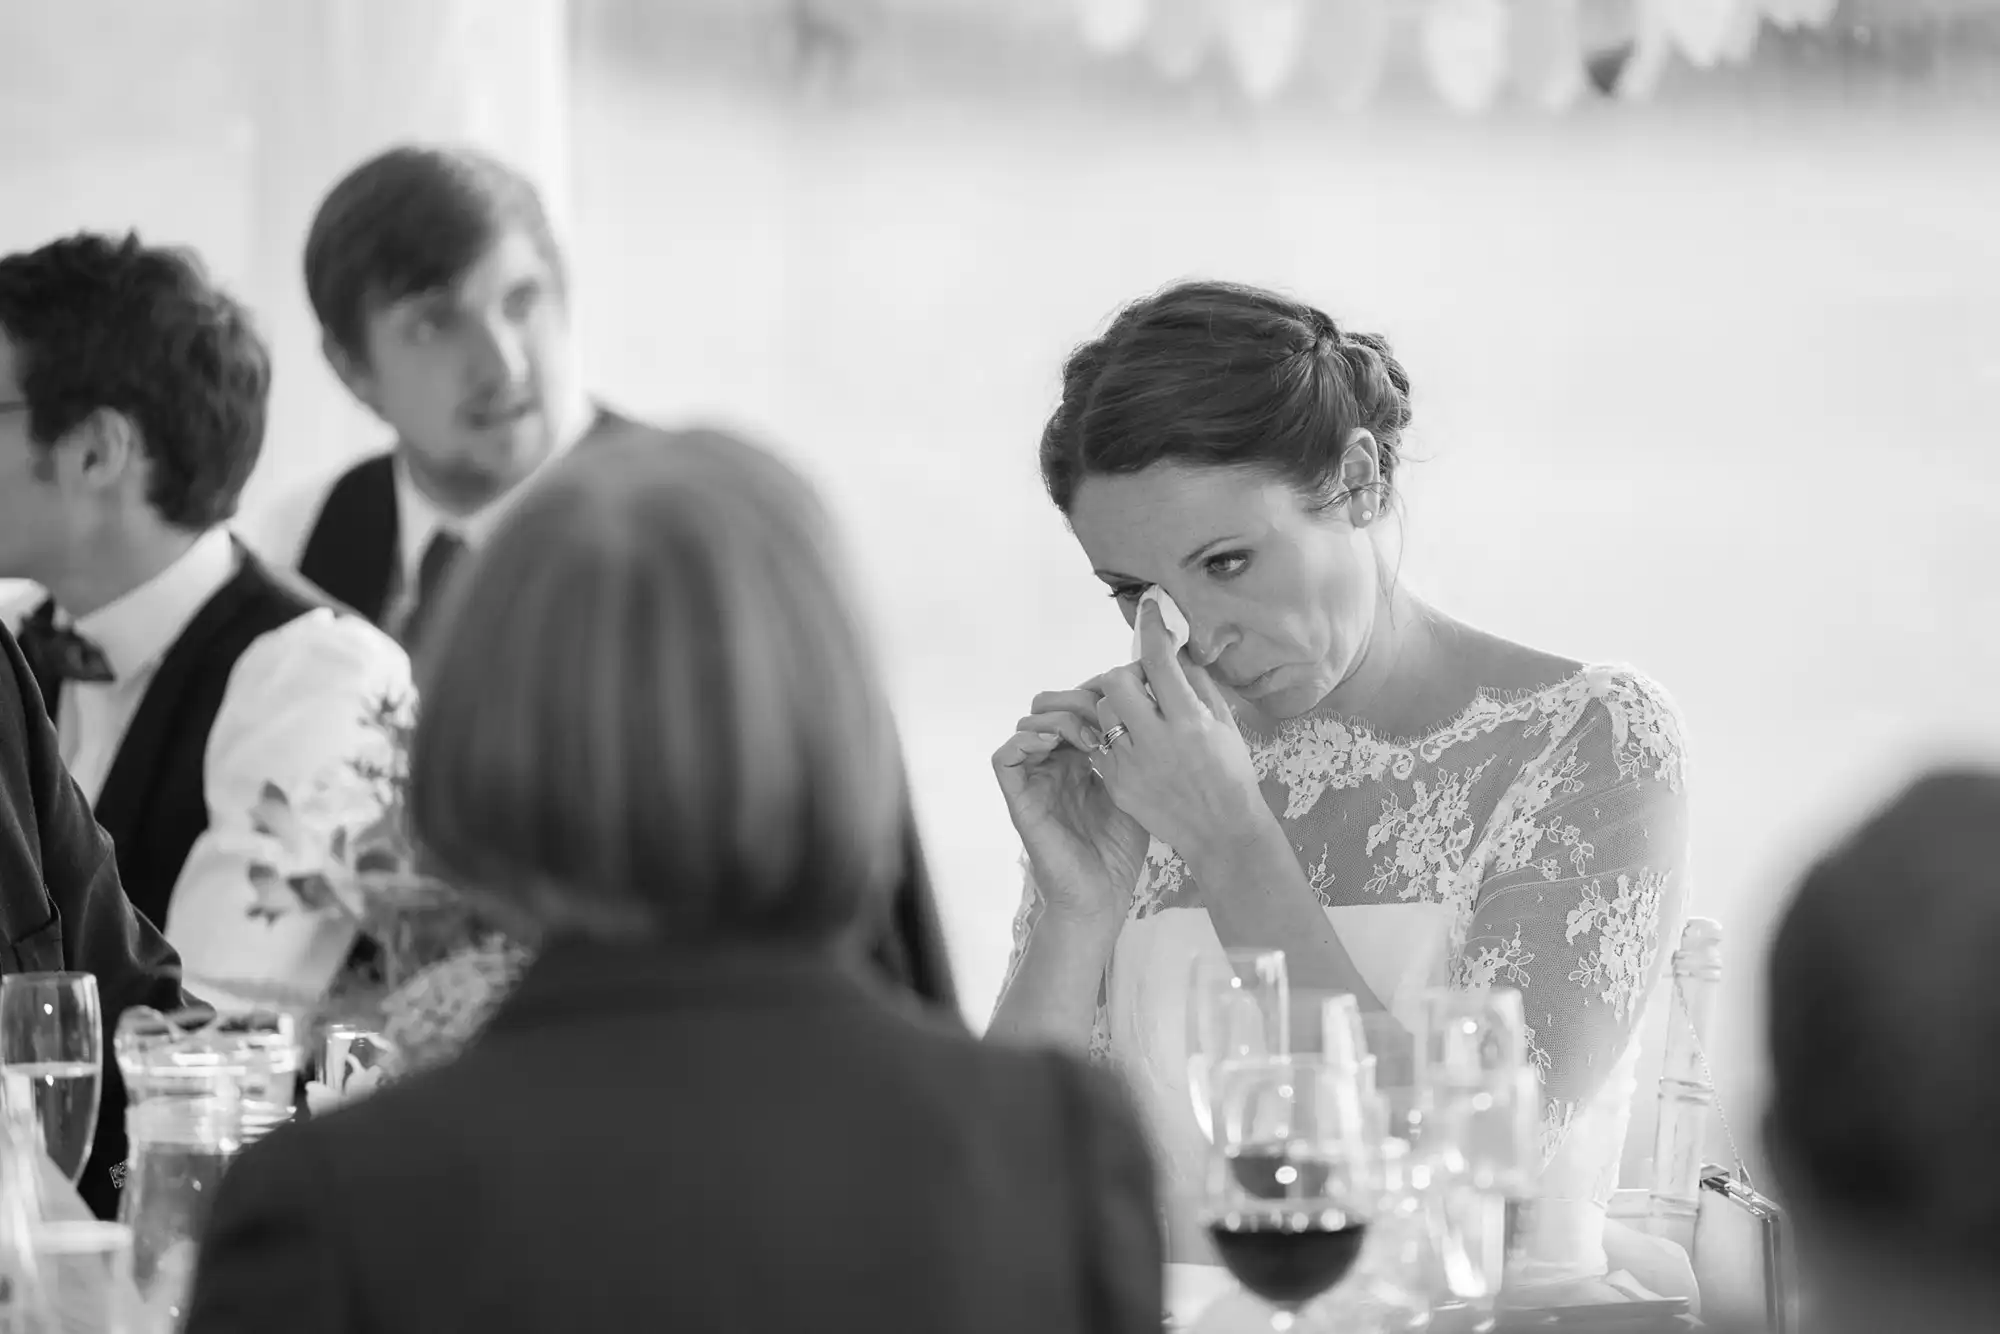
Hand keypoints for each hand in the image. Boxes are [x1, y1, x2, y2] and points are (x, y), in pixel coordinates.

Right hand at [992, 689, 1149, 925]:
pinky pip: (1004, 759)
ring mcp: (1034, 783)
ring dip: (1055, 720)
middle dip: (1074, 703)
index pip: (1075, 713)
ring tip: (1086, 736)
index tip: (1121, 707)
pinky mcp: (1019, 801)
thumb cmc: (1120, 852)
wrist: (1103, 896)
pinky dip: (1025, 741)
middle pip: (1048, 711)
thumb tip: (1142, 716)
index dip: (1093, 700)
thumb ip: (1130, 756)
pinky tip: (1057, 744)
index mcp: (1078, 764)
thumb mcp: (1134, 792)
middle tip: (1102, 716)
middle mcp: (1053, 768)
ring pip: (1026, 726)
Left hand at [1087, 597, 1268, 861]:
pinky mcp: (1117, 783)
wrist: (1221, 831)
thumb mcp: (1224, 724)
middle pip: (1116, 681)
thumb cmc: (1229, 774)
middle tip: (1143, 685)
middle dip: (1127, 674)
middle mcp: (1157, 740)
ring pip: (1103, 710)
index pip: (1160, 661)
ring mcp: (1132, 764)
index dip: (1152, 628)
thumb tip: (1176, 649)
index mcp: (1189, 721)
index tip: (1149, 608)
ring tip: (1139, 718)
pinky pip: (1100, 742)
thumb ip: (1197, 684)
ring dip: (1117, 706)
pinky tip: (1134, 745)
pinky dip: (1114, 736)